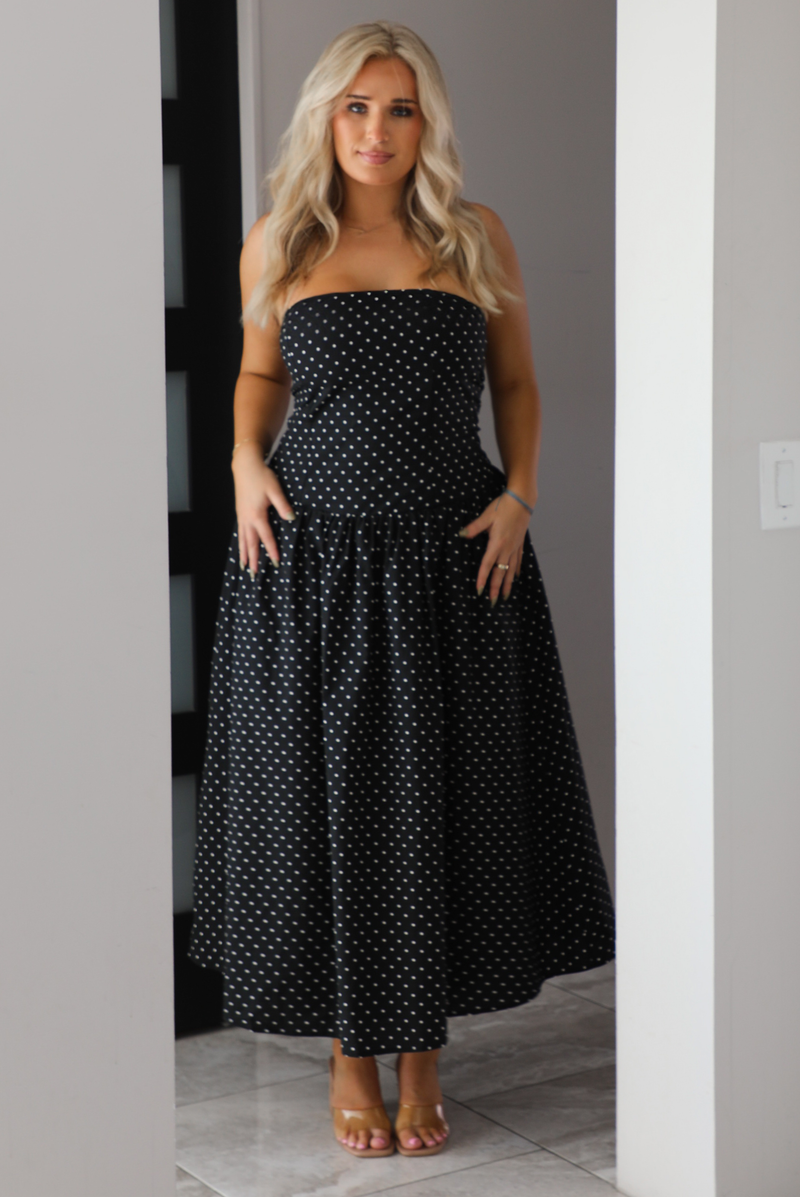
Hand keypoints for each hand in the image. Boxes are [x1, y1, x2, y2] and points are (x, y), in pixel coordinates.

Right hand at [232, 445, 294, 573]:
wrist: (245, 466)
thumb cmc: (261, 476)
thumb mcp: (275, 489)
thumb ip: (283, 505)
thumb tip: (291, 519)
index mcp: (257, 514)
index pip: (266, 537)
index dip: (271, 550)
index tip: (276, 563)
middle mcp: (247, 518)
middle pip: (250, 543)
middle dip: (253, 560)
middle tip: (254, 575)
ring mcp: (242, 516)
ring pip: (242, 539)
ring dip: (244, 554)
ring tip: (244, 567)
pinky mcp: (240, 513)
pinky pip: (240, 533)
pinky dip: (240, 543)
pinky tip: (241, 548)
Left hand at [458, 490, 533, 603]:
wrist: (522, 500)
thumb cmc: (503, 506)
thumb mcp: (486, 516)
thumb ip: (474, 527)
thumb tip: (461, 534)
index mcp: (497, 542)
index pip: (487, 564)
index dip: (482, 578)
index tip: (479, 590)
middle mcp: (507, 548)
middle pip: (500, 572)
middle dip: (496, 588)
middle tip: (493, 601)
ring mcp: (515, 546)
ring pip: (511, 569)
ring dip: (507, 583)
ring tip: (505, 596)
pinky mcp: (520, 543)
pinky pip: (518, 561)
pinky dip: (516, 570)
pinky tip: (515, 577)